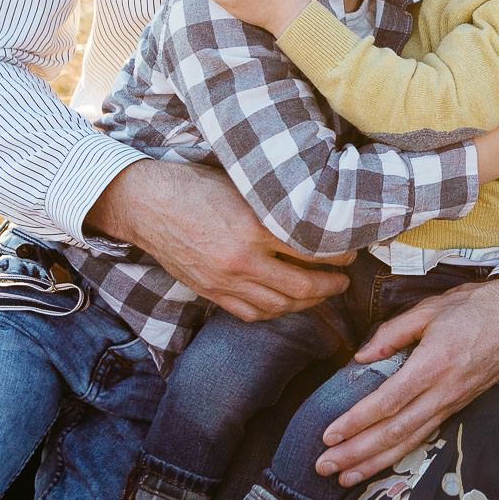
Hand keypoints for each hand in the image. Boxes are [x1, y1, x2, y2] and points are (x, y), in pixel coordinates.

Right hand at [86, 160, 349, 320]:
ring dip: (307, 303)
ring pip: (279, 305)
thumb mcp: (245, 187)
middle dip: (330, 286)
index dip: (338, 256)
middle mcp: (241, 260)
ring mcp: (224, 281)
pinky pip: (252, 313)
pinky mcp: (211, 293)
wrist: (147, 204)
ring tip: (322, 293)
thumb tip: (319, 215)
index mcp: (254, 227)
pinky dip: (276, 312)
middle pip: (302, 286)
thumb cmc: (198, 186)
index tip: (351, 252)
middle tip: (345, 280)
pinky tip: (288, 304)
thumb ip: (278, 206)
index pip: (312, 251)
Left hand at [316, 274, 498, 482]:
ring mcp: (455, 402)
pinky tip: (382, 464)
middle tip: (323, 466)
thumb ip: (393, 332)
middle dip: (357, 452)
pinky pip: (426, 435)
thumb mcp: (432, 308)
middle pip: (396, 431)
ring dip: (375, 462)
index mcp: (434, 363)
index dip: (356, 422)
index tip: (328, 435)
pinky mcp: (461, 406)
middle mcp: (444, 390)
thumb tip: (360, 358)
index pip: (388, 401)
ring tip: (345, 477)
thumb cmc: (477, 305)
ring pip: (411, 441)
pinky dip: (401, 454)